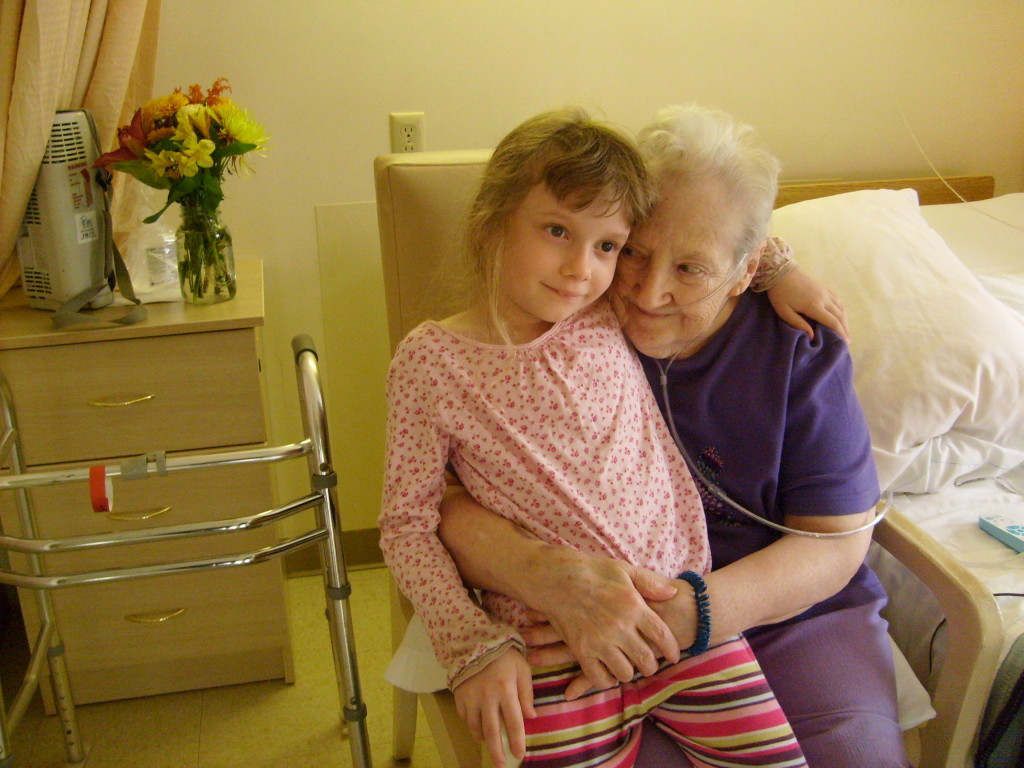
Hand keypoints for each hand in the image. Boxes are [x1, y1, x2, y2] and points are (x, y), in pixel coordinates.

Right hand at [454, 647, 534, 767]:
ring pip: (475, 727)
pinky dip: (471, 725)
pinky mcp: (459, 695)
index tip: (519, 755)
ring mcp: (471, 697)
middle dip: (497, 751)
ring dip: (483, 739)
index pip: (514, 722)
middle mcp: (487, 697)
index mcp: (506, 690)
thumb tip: (531, 717)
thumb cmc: (505, 654)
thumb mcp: (522, 668)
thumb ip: (527, 693)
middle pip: (492, 731)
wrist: (476, 639)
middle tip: (501, 764)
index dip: (517, 741)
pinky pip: (464, 717)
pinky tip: (477, 726)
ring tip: (489, 744)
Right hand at [520, 550, 679, 691]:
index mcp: (633, 606)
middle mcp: (619, 627)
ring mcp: (600, 641)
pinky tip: (607, 671)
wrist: (556, 578)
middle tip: (647, 663)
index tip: (673, 655)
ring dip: (628, 672)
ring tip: (627, 666)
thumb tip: (673, 594)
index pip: (661, 636)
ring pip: (624, 672)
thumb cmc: (591, 570)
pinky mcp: (581, 651)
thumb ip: (650, 583)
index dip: (671, 649)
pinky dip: (606, 679)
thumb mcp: (623, 569)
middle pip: (645, 659)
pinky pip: (599, 678)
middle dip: (650, 665)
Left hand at [767, 267, 849, 341]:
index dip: (840, 333)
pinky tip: (840, 314)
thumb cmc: (779, 293)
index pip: (832, 322)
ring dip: (844, 320)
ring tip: (845, 330)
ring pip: (840, 307)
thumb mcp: (784, 311)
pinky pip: (837, 299)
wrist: (780, 270)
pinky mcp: (824, 286)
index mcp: (814, 306)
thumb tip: (812, 336)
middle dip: (845, 329)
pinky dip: (841, 309)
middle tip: (848, 341)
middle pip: (840, 316)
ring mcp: (825, 291)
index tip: (845, 343)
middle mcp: (824, 298)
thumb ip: (798, 324)